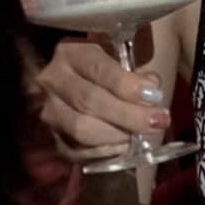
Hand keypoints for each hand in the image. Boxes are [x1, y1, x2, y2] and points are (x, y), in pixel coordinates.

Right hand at [35, 34, 171, 164]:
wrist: (77, 92)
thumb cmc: (105, 75)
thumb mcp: (120, 62)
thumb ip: (136, 73)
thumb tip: (151, 88)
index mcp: (71, 53)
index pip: (98, 69)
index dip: (126, 84)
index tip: (154, 95)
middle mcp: (52, 80)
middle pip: (89, 101)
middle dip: (128, 114)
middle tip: (158, 121)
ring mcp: (47, 111)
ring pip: (81, 129)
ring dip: (118, 135)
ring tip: (142, 135)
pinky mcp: (50, 139)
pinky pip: (78, 151)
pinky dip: (106, 151)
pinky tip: (125, 145)